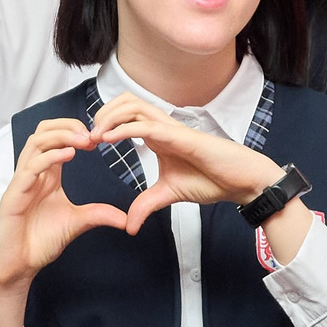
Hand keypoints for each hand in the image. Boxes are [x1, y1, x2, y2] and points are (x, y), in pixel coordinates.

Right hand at [0, 119, 129, 287]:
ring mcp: (22, 182)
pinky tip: (69, 155)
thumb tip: (126, 219)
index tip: (99, 139)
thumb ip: (98, 215)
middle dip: (68, 125)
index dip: (76, 131)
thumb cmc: (39, 241)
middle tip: (92, 134)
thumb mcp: (76, 223)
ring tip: (84, 140)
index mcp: (46, 174)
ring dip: (61, 136)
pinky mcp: (14, 195)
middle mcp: (33, 172)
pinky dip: (50, 157)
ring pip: (35, 143)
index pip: (55, 137)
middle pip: (43, 131)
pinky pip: (29, 167)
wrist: (17, 266)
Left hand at [86, 94, 285, 234]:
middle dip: (102, 113)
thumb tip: (130, 225)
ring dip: (109, 116)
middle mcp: (163, 126)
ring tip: (95, 135)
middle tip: (87, 136)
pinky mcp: (180, 136)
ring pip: (134, 105)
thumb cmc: (211, 180)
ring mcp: (172, 128)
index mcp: (158, 135)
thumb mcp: (168, 195)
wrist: (239, 182)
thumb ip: (146, 204)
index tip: (89, 142)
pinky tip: (108, 139)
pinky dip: (124, 128)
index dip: (105, 122)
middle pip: (126, 101)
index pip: (126, 115)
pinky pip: (148, 124)